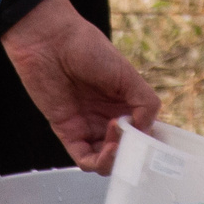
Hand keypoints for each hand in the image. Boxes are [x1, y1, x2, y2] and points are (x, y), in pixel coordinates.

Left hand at [0, 0, 160, 171]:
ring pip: (108, 160)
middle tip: (133, 142)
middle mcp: (109, 116)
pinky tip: (106, 149)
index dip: (150, 143)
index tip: (153, 145)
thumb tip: (146, 130)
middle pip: (127, 151)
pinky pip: (85, 159)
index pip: (144, 132)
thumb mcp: (126, 72)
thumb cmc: (87, 47)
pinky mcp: (68, 132)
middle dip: (133, 153)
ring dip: (116, 160)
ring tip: (117, 143)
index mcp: (126, 101)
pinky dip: (98, 162)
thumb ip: (145, 102)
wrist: (50, 40)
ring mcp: (89, 125)